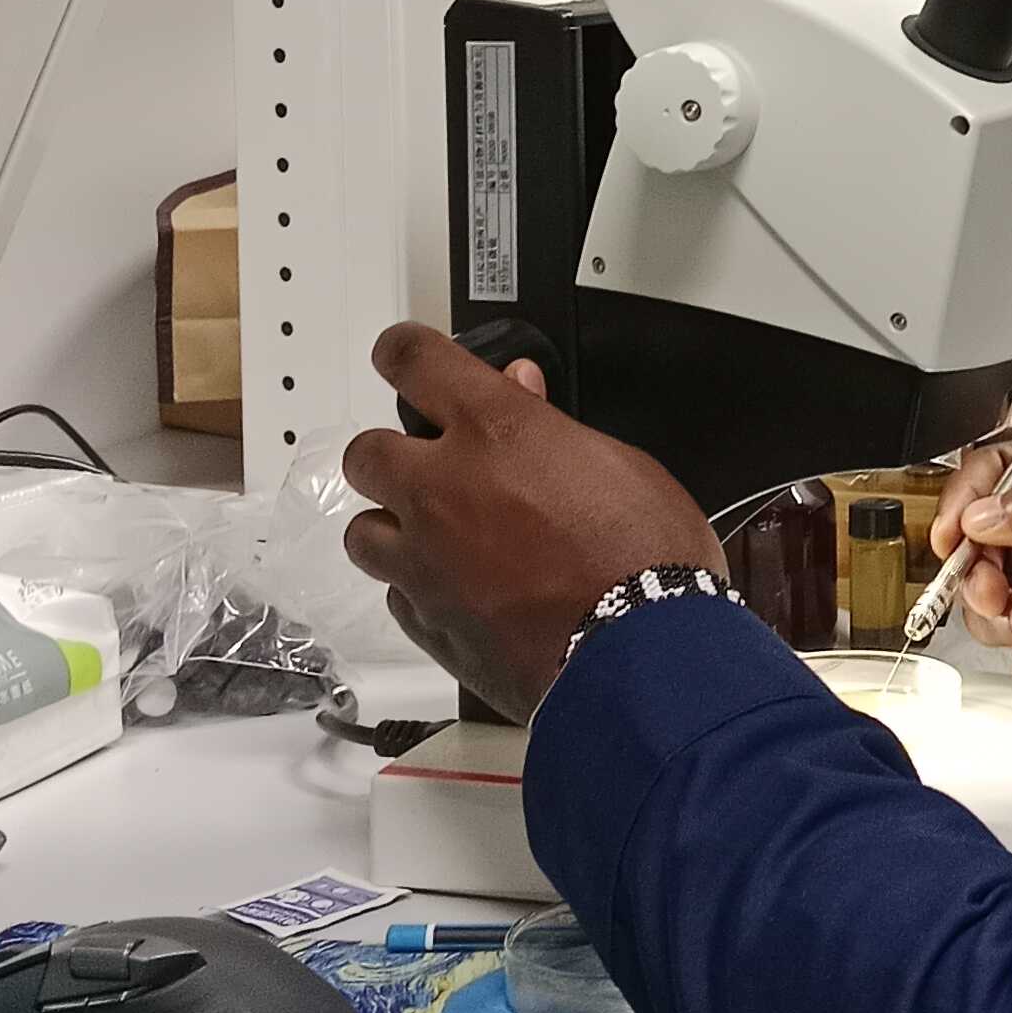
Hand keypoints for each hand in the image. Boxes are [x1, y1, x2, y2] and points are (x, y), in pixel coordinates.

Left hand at [342, 325, 724, 721]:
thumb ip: (553, 428)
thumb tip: (521, 393)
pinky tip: (459, 594)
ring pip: (363, 532)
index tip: (400, 357)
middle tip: (430, 468)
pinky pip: (397, 596)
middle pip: (366, 454)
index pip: (412, 361)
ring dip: (394, 528)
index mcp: (495, 431)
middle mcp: (442, 489)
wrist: (640, 659)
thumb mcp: (623, 465)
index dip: (400, 352)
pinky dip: (419, 590)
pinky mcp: (426, 624)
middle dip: (392, 456)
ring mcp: (425, 561)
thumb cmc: (648, 559)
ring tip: (437, 539)